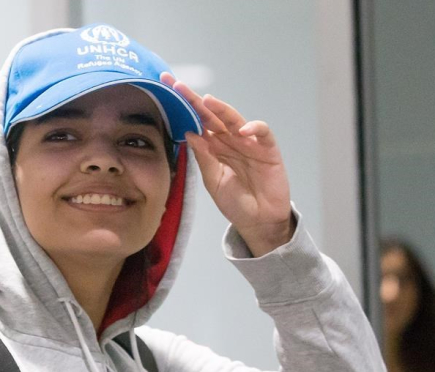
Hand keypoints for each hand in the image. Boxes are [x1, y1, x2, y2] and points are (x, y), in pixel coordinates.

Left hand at [161, 73, 294, 256]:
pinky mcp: (268, 149)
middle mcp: (230, 141)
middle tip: (177, 86)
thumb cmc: (235, 202)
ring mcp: (249, 143)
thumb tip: (189, 133)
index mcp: (214, 147)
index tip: (166, 91)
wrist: (258, 221)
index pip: (197, 123)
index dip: (184, 108)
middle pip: (212, 116)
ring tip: (207, 101)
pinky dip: (254, 128)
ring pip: (234, 119)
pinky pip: (262, 133)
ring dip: (222, 109)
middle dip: (195, 100)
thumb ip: (203, 157)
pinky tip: (242, 129)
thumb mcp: (213, 181)